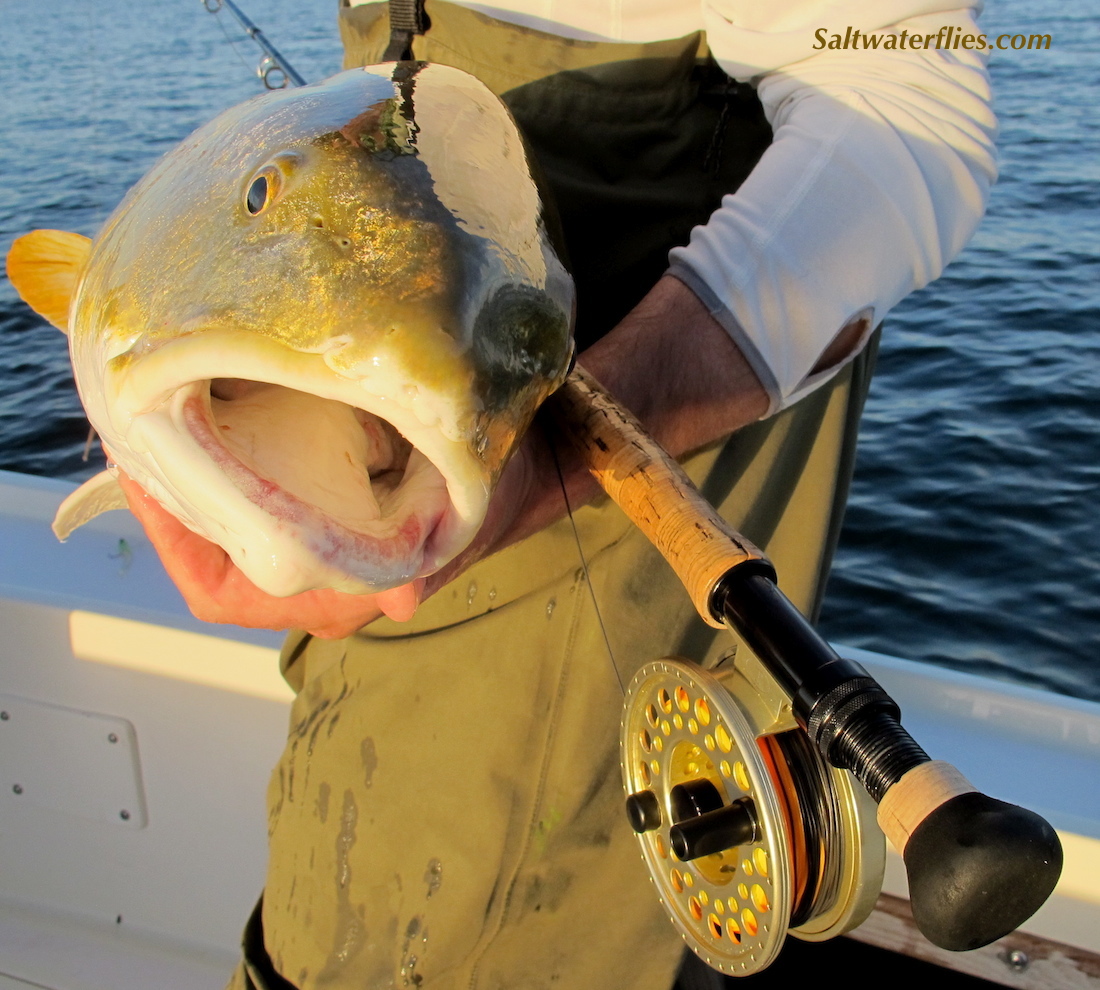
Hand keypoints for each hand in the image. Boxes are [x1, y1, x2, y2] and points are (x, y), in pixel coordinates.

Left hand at [116, 276, 766, 638]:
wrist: (536, 455)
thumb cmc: (506, 482)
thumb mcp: (476, 509)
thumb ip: (435, 555)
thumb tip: (396, 600)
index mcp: (350, 590)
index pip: (227, 592)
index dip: (175, 545)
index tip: (142, 474)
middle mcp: (322, 574)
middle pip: (208, 556)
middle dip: (166, 500)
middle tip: (134, 426)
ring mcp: (319, 540)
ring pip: (225, 525)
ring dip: (189, 474)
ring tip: (157, 412)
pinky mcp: (325, 505)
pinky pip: (252, 493)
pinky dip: (224, 457)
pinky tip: (213, 407)